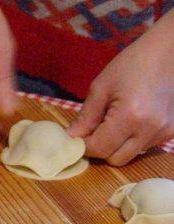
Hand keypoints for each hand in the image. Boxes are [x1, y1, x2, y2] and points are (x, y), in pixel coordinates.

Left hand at [68, 11, 173, 165]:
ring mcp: (165, 132)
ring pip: (130, 155)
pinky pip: (144, 147)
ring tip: (116, 120)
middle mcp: (150, 129)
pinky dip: (133, 140)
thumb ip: (85, 117)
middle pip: (115, 159)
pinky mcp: (173, 132)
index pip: (100, 148)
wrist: (169, 51)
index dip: (84, 146)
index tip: (77, 137)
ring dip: (117, 145)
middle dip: (100, 148)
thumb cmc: (132, 64)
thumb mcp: (101, 87)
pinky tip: (133, 120)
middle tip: (95, 130)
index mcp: (130, 117)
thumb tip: (71, 138)